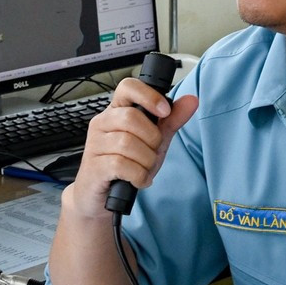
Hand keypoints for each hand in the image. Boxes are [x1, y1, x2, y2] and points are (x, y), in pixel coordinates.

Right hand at [62, 77, 197, 221]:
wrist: (102, 197)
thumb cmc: (126, 165)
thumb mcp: (153, 141)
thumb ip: (171, 121)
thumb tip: (191, 100)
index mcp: (116, 111)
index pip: (127, 87)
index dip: (149, 96)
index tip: (164, 112)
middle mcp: (102, 123)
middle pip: (131, 117)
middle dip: (152, 139)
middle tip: (151, 152)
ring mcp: (95, 145)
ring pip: (127, 143)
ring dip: (145, 161)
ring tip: (143, 169)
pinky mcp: (94, 167)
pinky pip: (121, 165)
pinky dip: (138, 176)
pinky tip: (138, 180)